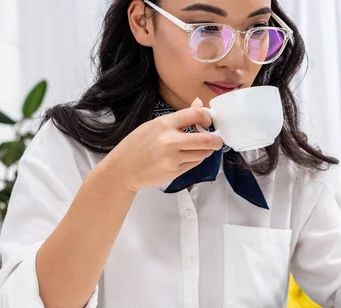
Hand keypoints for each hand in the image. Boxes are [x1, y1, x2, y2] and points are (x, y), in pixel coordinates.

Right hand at [98, 98, 223, 191]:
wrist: (122, 169)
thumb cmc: (136, 145)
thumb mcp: (154, 125)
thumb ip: (179, 117)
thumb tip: (200, 103)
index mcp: (164, 124)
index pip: (196, 114)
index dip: (208, 117)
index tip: (209, 122)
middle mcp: (170, 141)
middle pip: (206, 139)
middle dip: (216, 141)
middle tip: (217, 141)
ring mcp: (173, 158)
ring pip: (202, 154)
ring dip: (206, 151)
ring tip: (200, 149)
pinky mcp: (175, 172)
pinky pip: (194, 164)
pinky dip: (196, 159)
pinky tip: (188, 156)